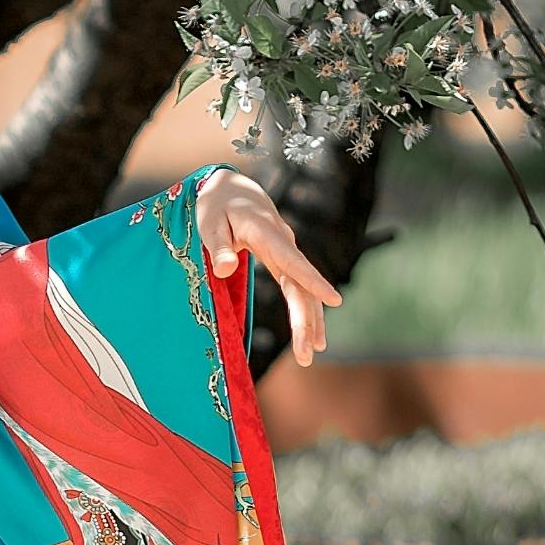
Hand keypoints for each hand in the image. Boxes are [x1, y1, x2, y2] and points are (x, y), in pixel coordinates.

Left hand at [195, 168, 342, 369]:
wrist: (231, 191)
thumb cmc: (216, 207)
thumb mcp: (209, 223)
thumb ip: (218, 246)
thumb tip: (225, 269)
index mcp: (266, 233)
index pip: (292, 261)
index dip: (313, 281)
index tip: (334, 300)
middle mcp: (284, 243)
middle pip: (301, 285)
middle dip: (306, 320)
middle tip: (307, 354)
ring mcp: (287, 252)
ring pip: (303, 290)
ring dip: (309, 321)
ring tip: (310, 354)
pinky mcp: (284, 260)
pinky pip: (298, 288)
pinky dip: (305, 311)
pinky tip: (311, 335)